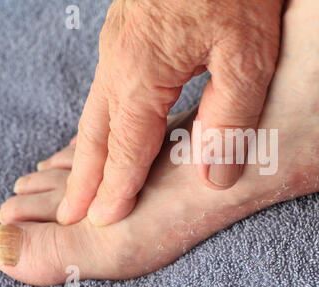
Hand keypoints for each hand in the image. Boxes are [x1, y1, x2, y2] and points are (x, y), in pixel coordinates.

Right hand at [57, 0, 283, 225]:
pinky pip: (106, 90)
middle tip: (70, 211)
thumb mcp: (248, 56)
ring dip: (87, 152)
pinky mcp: (130, 35)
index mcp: (144, 71)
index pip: (126, 147)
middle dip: (84, 176)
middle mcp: (120, 60)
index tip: (101, 219)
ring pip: (97, 111)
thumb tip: (213, 176)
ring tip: (80, 182)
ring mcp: (119, 44)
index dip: (115, 187)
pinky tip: (105, 132)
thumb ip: (231, 119)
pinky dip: (100, 122)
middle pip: (97, 132)